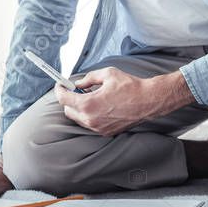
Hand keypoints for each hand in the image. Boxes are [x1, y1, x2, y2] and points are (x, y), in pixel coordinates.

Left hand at [56, 67, 192, 136]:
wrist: (148, 101)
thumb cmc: (130, 86)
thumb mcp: (107, 74)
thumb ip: (89, 78)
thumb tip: (78, 83)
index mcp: (88, 104)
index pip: (64, 99)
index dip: (59, 89)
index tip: (60, 84)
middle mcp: (90, 119)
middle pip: (68, 110)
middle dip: (69, 99)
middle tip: (76, 89)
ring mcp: (98, 128)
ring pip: (79, 118)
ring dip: (79, 108)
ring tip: (90, 96)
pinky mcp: (105, 132)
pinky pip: (90, 123)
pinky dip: (89, 115)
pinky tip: (99, 105)